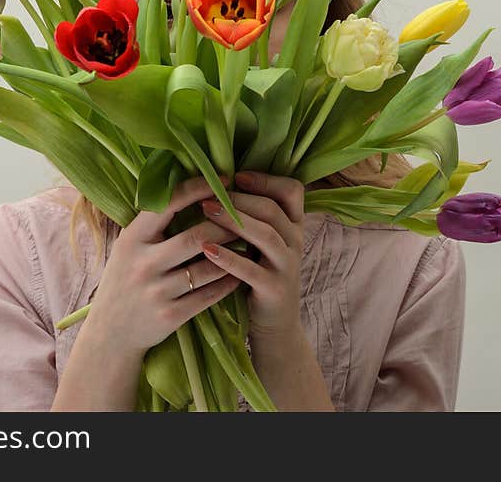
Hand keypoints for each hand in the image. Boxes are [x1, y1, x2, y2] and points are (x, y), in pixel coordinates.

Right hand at [84, 175, 240, 355]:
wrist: (110, 334)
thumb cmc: (124, 280)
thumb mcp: (127, 247)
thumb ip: (152, 223)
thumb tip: (189, 187)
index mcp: (132, 239)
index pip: (168, 204)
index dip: (199, 189)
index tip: (224, 180)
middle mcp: (142, 264)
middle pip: (196, 237)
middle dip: (226, 226)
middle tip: (247, 217)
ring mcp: (156, 292)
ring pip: (207, 268)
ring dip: (233, 255)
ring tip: (250, 243)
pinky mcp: (170, 316)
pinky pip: (209, 295)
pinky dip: (228, 282)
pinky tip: (239, 273)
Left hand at [198, 170, 304, 339]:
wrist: (275, 323)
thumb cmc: (260, 274)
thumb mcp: (262, 242)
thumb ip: (252, 217)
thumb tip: (218, 184)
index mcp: (293, 226)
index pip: (292, 191)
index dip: (266, 180)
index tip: (236, 176)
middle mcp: (295, 242)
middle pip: (273, 210)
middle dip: (239, 199)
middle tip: (208, 194)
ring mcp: (287, 266)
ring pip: (266, 235)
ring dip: (233, 221)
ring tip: (205, 211)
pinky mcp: (275, 289)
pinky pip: (252, 270)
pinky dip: (229, 258)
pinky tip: (207, 250)